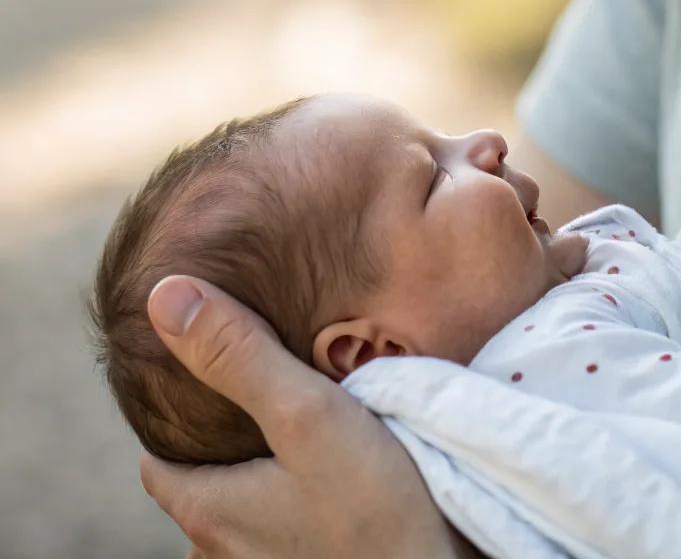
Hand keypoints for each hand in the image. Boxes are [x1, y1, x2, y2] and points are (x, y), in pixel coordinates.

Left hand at [141, 275, 479, 558]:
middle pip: (200, 494)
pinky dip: (287, 505)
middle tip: (244, 404)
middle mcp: (228, 555)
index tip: (188, 386)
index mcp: (210, 515)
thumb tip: (164, 297)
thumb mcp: (304, 412)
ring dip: (253, 484)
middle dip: (214, 452)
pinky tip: (324, 481)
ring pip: (242, 520)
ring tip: (285, 441)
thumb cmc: (375, 505)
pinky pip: (281, 536)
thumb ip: (238, 355)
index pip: (156, 467)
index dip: (166, 424)